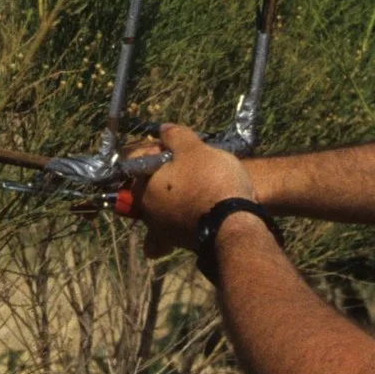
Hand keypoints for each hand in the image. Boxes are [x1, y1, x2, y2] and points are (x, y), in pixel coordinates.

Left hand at [126, 124, 256, 259]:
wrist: (236, 224)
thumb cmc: (211, 181)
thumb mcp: (194, 149)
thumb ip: (175, 137)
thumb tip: (163, 129)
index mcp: (143, 187)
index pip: (139, 161)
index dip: (158, 149)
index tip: (178, 147)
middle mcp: (147, 212)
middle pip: (151, 186)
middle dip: (166, 176)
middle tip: (192, 166)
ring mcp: (164, 231)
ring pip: (163, 209)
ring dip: (175, 199)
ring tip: (202, 188)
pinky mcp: (183, 244)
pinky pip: (179, 228)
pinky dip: (185, 221)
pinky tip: (198, 213)